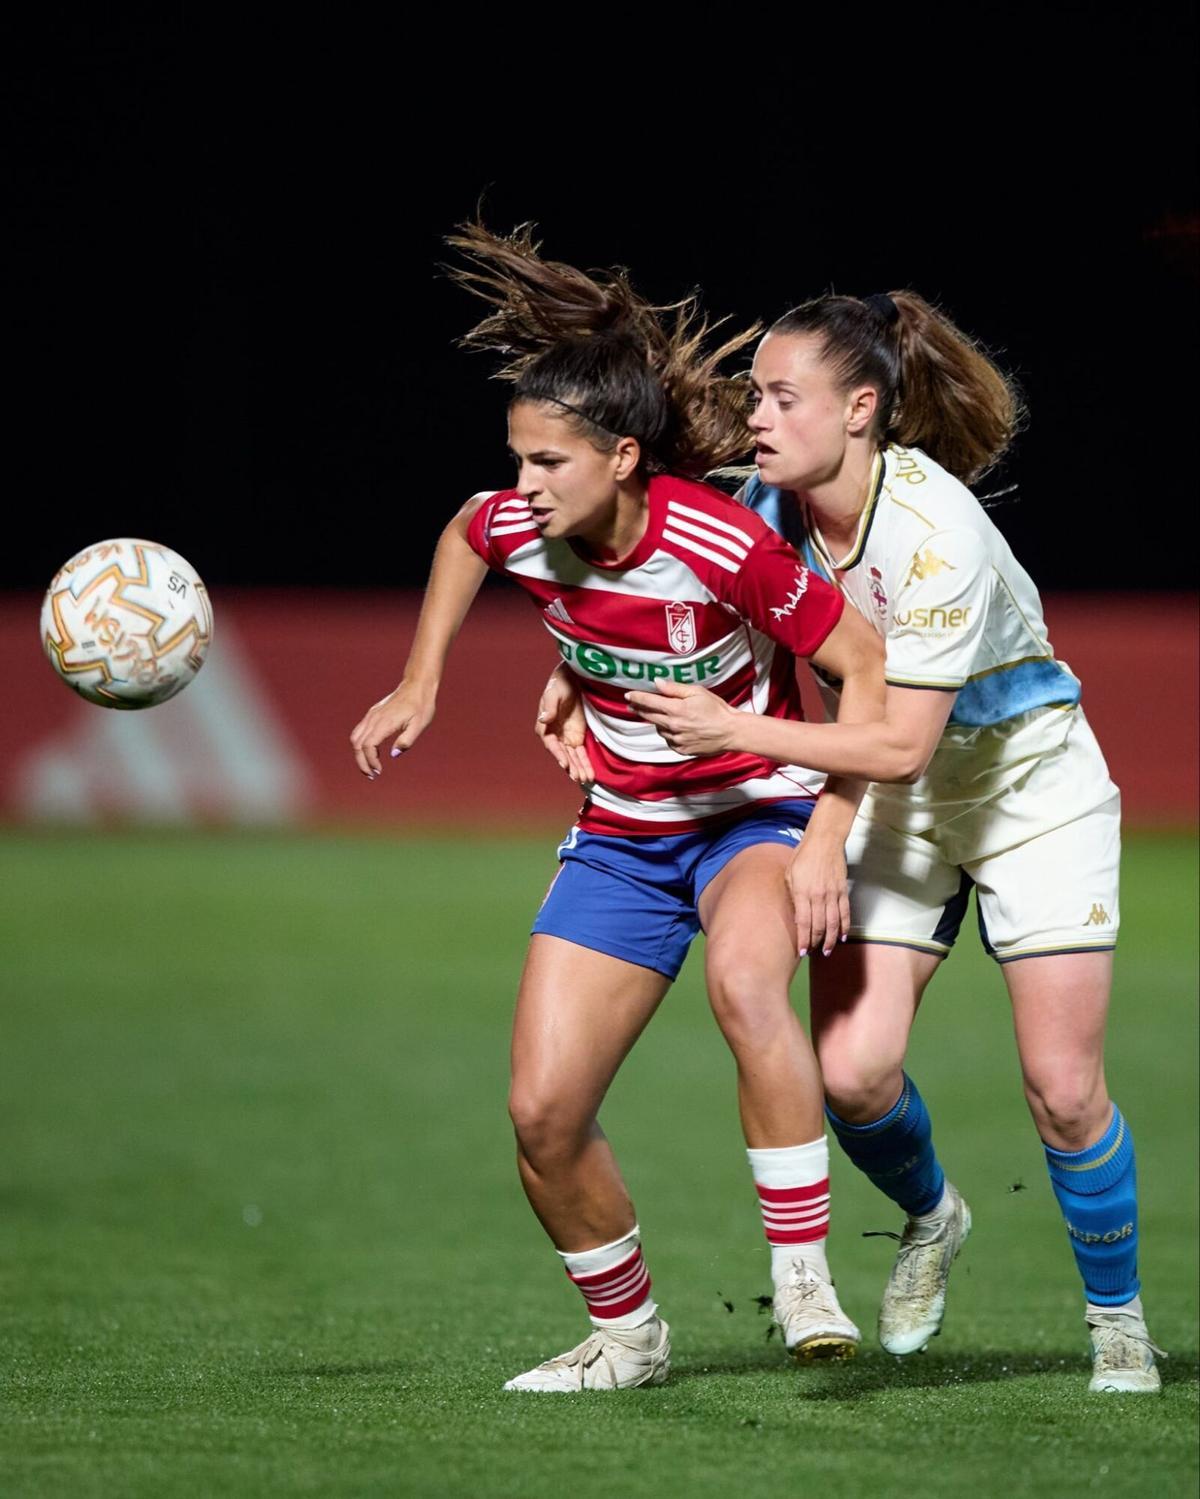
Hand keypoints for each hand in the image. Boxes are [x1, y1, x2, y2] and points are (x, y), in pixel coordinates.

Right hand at [349, 680, 435, 777]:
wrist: (417, 685)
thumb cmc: (421, 705)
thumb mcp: (420, 724)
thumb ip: (407, 740)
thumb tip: (393, 755)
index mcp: (385, 722)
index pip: (368, 745)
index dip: (371, 761)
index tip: (379, 771)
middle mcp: (374, 718)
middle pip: (358, 744)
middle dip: (362, 762)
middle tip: (372, 776)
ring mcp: (372, 715)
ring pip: (356, 738)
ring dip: (359, 754)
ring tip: (369, 767)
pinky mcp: (373, 714)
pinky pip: (360, 731)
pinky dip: (360, 744)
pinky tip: (371, 753)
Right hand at [535, 664, 593, 786]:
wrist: (572, 679)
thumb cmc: (560, 684)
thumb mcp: (554, 693)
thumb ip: (550, 707)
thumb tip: (544, 719)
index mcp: (544, 726)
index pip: (551, 743)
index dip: (558, 754)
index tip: (564, 763)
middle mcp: (554, 736)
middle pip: (563, 754)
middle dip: (571, 766)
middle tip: (578, 777)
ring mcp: (566, 738)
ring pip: (572, 757)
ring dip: (578, 768)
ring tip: (586, 780)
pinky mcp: (577, 737)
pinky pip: (581, 753)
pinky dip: (585, 763)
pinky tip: (590, 774)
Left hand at [625, 679, 738, 755]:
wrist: (731, 732)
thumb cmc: (717, 709)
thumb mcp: (697, 692)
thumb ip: (675, 688)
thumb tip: (657, 682)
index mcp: (676, 709)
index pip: (649, 702)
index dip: (636, 697)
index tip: (627, 695)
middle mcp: (673, 725)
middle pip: (649, 716)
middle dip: (639, 709)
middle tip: (632, 705)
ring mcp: (677, 739)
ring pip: (659, 729)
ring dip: (657, 722)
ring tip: (665, 716)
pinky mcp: (682, 749)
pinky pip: (668, 740)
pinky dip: (668, 734)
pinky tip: (676, 729)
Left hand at [785, 834, 850, 956]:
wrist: (824, 841)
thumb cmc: (803, 856)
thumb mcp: (789, 874)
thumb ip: (793, 896)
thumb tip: (796, 916)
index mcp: (802, 892)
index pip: (803, 922)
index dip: (803, 939)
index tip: (801, 952)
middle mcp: (818, 896)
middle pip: (819, 926)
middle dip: (815, 942)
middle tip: (812, 953)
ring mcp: (833, 894)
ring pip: (833, 923)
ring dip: (831, 940)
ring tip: (827, 951)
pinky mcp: (843, 891)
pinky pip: (845, 913)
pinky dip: (845, 926)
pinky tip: (843, 937)